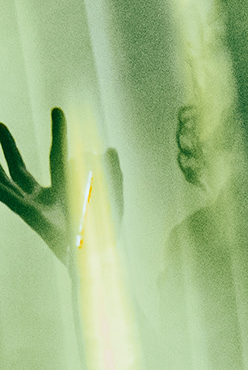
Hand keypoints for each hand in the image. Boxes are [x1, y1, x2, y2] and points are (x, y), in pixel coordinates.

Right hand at [0, 108, 122, 263]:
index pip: (57, 156)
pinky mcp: (32, 217)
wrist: (100, 259)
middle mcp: (43, 201)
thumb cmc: (107, 237)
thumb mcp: (114, 201)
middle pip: (19, 170)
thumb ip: (114, 175)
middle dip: (8, 148)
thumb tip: (110, 148)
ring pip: (9, 181)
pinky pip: (7, 198)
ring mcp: (35, 209)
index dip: (59, 134)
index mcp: (62, 194)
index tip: (57, 110)